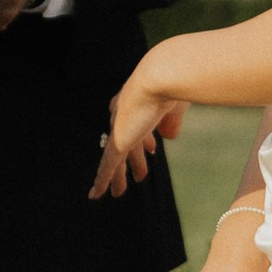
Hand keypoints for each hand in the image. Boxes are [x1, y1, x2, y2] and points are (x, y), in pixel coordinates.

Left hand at [88, 60, 183, 199]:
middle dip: (133, 159)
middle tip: (140, 175)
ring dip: (119, 175)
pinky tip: (96, 195)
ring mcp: (119, 127)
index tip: (152, 149)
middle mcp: (125, 112)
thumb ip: (171, 121)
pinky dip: (102, 181)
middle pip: (127, 141)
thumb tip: (169, 137)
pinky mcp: (118, 141)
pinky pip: (107, 165)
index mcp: (138, 100)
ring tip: (119, 192)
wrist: (161, 76)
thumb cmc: (173, 83)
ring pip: (115, 157)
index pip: (139, 124)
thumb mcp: (176, 105)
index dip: (146, 139)